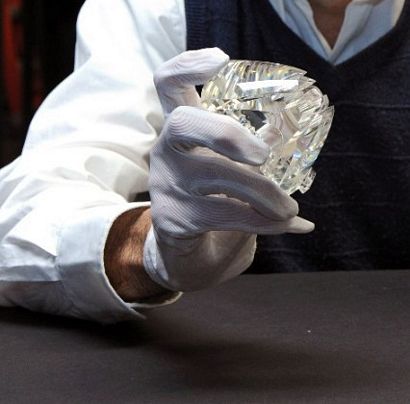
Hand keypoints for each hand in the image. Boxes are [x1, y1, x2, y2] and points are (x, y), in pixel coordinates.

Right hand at [143, 48, 313, 290]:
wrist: (181, 249)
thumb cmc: (209, 197)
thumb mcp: (223, 166)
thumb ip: (248, 148)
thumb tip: (290, 137)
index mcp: (181, 129)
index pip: (167, 84)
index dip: (187, 65)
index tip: (220, 60)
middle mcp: (166, 150)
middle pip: (184, 122)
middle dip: (228, 133)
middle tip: (263, 155)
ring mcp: (166, 184)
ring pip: (219, 176)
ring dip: (265, 193)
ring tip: (290, 209)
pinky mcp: (174, 217)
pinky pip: (228, 214)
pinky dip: (265, 221)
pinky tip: (287, 224)